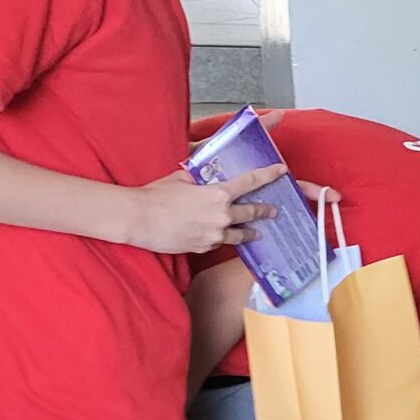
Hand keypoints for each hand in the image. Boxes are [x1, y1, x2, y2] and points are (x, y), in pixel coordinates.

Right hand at [126, 162, 286, 252]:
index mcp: (218, 194)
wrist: (138, 219)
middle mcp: (222, 216)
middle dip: (264, 211)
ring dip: (250, 232)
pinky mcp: (204, 247)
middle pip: (252, 213)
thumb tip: (206, 174)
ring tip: (257, 232)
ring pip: (240, 234)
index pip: (251, 182)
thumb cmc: (156, 196)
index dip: (269, 175)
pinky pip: (219, 243)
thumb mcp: (181, 178)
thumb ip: (200, 178)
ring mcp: (215, 235)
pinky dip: (223, 239)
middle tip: (273, 211)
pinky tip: (224, 238)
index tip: (281, 172)